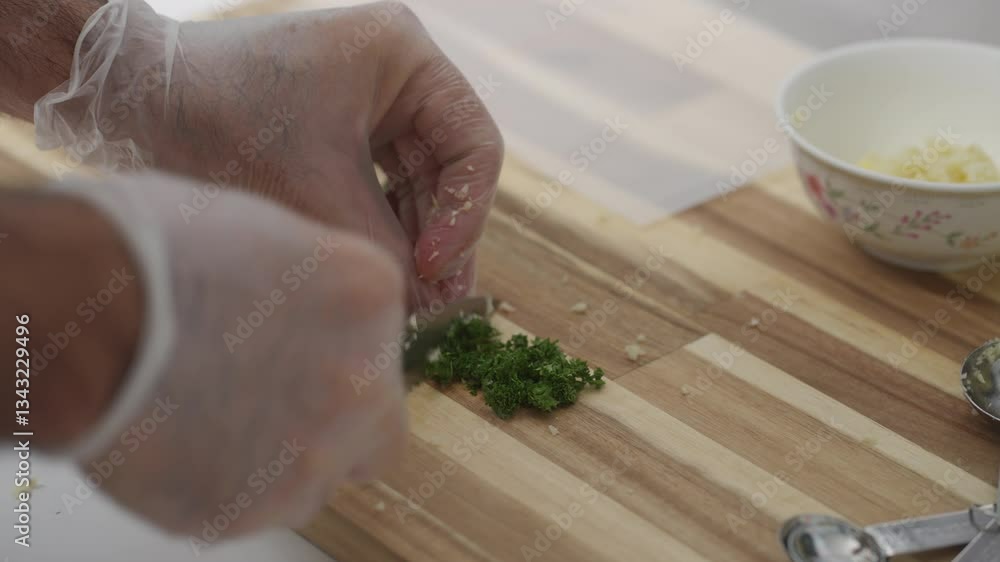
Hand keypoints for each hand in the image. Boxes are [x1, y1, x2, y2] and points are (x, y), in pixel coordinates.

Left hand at [35, 0, 504, 309]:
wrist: (138, 101)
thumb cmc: (224, 123)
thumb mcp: (315, 190)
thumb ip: (381, 247)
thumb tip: (426, 307)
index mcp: (405, 57)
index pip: (474, 145)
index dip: (465, 215)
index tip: (434, 271)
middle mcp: (398, 76)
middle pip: (450, 170)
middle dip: (442, 238)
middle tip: (439, 306)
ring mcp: (373, 104)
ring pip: (419, 186)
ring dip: (416, 243)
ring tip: (417, 306)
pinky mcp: (346, 132)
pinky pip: (384, 188)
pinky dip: (385, 232)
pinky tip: (387, 277)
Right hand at [64, 171, 407, 537]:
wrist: (77, 315)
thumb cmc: (148, 251)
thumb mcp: (260, 228)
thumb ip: (311, 278)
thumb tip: (307, 300)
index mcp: (369, 297)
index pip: (383, 338)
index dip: (336, 343)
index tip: (295, 342)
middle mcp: (363, 382)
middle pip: (377, 420)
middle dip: (338, 415)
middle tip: (273, 395)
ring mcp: (312, 454)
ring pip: (321, 474)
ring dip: (286, 455)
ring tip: (214, 418)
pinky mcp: (250, 508)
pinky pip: (257, 505)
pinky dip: (232, 483)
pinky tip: (187, 445)